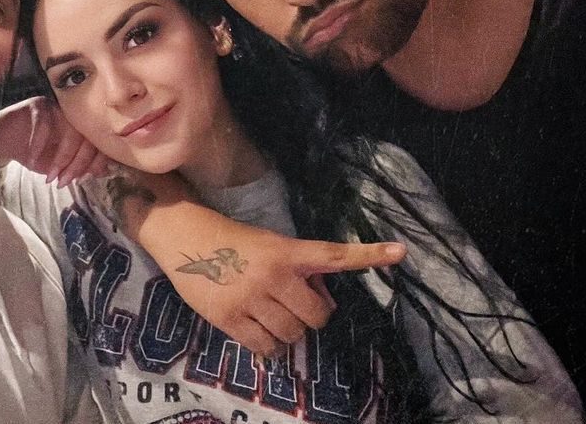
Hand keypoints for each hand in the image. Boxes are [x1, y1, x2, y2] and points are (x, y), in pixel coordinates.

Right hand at [0, 96, 113, 186]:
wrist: (2, 144)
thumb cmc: (33, 155)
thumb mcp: (58, 167)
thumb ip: (79, 167)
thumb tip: (103, 172)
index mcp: (82, 128)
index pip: (97, 142)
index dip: (94, 162)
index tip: (84, 180)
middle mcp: (73, 115)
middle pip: (86, 137)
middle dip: (77, 164)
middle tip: (64, 182)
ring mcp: (56, 108)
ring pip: (69, 131)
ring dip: (61, 158)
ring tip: (51, 176)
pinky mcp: (36, 105)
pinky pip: (44, 124)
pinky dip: (39, 144)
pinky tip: (33, 160)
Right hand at [140, 199, 405, 356]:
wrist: (184, 237)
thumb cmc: (232, 240)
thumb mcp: (270, 244)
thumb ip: (297, 268)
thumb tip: (322, 300)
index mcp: (286, 251)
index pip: (334, 256)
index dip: (369, 255)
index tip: (401, 252)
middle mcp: (273, 276)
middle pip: (317, 316)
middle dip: (311, 314)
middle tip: (295, 304)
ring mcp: (251, 299)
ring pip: (292, 335)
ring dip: (288, 330)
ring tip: (272, 315)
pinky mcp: (230, 319)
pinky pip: (266, 348)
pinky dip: (269, 345)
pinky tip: (259, 329)